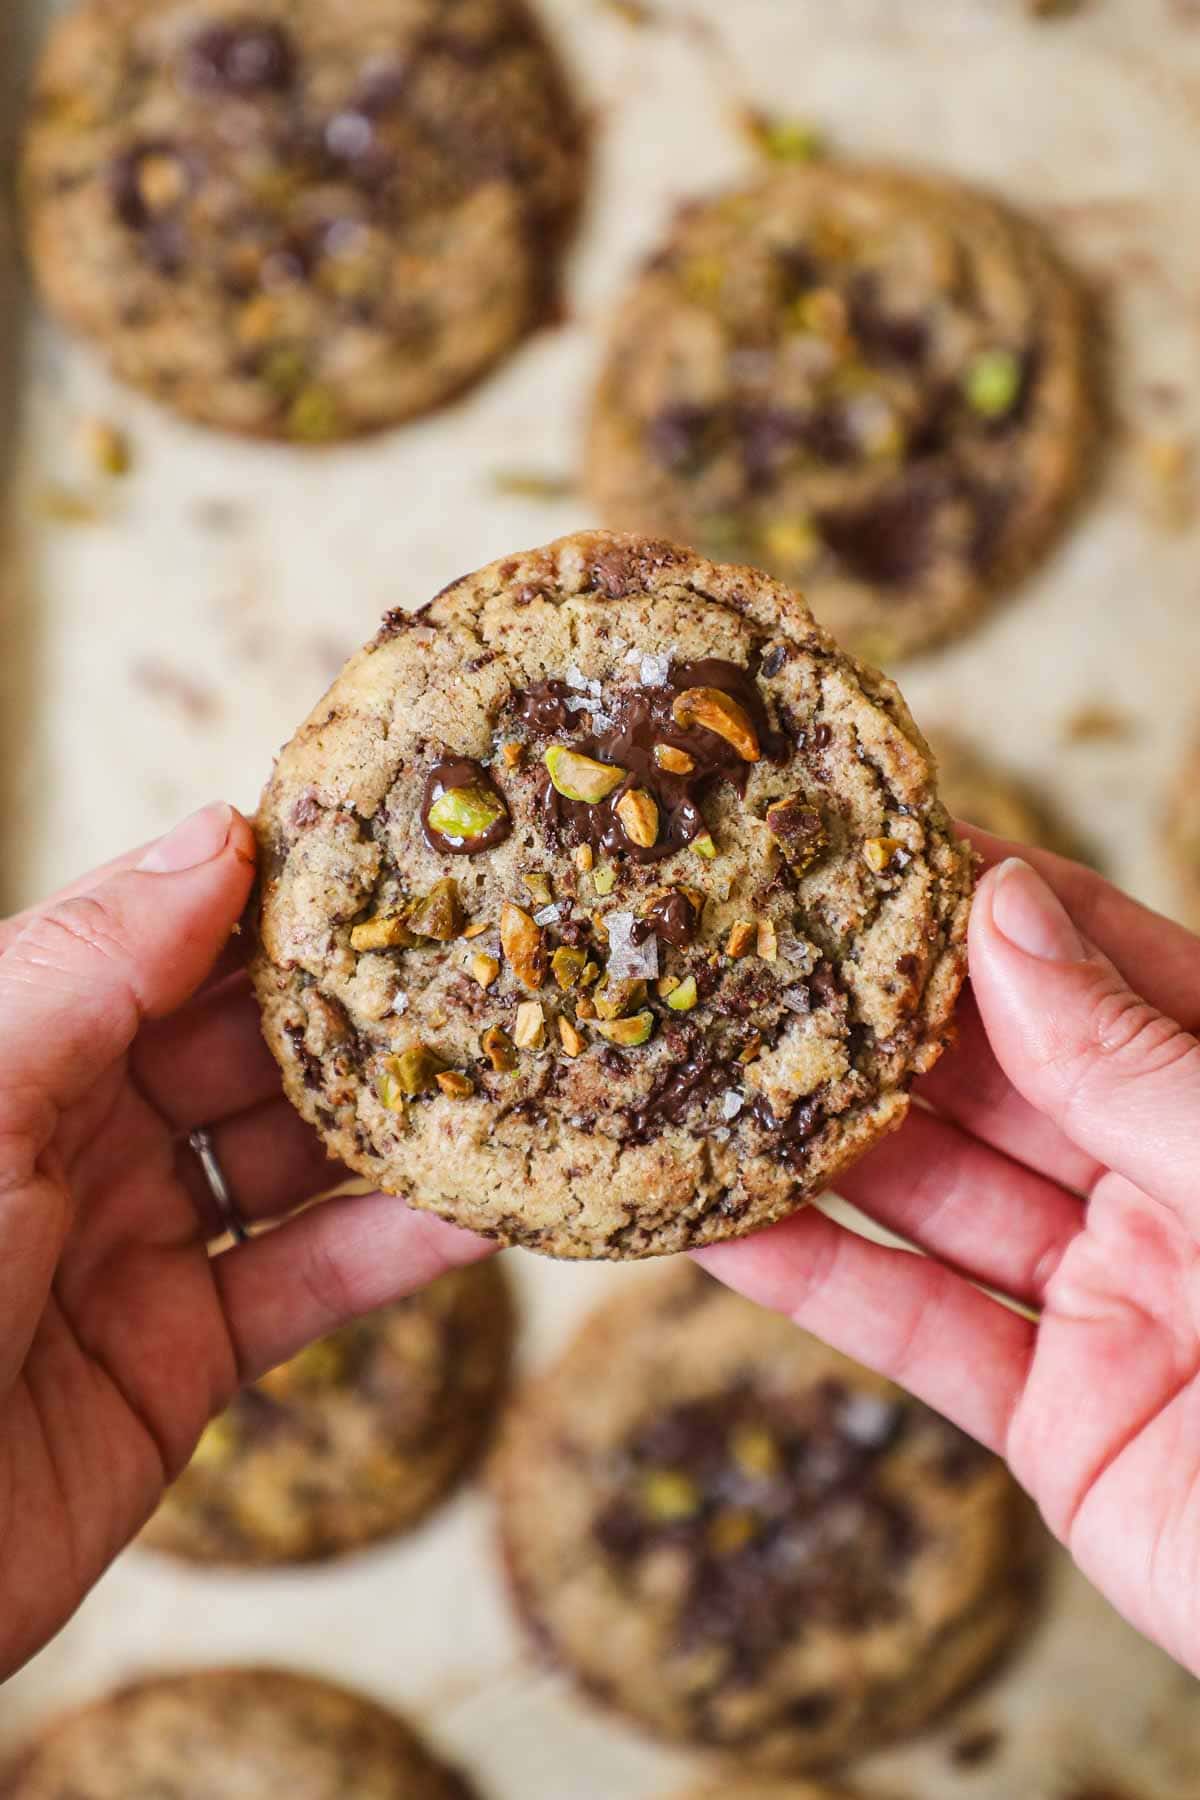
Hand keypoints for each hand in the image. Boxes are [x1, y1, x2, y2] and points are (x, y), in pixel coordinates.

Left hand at [0, 804, 487, 1678]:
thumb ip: (98, 968)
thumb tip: (219, 833)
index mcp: (22, 1048)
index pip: (165, 941)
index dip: (269, 893)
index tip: (386, 847)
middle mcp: (82, 1134)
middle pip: (249, 1044)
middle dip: (359, 1004)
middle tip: (485, 956)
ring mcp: (137, 1243)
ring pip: (296, 1158)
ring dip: (400, 1122)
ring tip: (517, 1069)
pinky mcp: (183, 1356)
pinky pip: (311, 1283)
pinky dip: (398, 1249)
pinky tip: (488, 1210)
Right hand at [699, 835, 1199, 1677]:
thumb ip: (1134, 1065)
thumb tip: (1005, 912)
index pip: (1097, 963)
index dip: (986, 896)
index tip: (867, 836)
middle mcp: (1165, 1185)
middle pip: (993, 1075)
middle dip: (871, 1011)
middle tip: (745, 942)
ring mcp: (1108, 1302)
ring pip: (936, 1197)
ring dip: (816, 1140)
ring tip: (697, 1066)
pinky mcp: (1056, 1423)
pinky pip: (921, 1332)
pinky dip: (817, 1281)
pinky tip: (716, 1221)